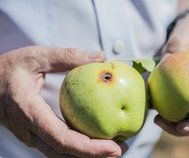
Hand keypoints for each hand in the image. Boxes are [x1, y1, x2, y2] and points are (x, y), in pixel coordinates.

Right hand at [0, 46, 127, 157]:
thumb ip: (67, 56)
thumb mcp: (35, 56)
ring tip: (113, 147)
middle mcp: (29, 130)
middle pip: (64, 153)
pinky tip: (94, 140)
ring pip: (61, 154)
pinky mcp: (36, 134)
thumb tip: (100, 57)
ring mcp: (31, 135)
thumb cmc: (8, 69)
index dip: (88, 148)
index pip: (61, 138)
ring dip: (87, 155)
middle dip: (94, 156)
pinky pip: (58, 147)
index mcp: (28, 111)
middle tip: (121, 148)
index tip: (112, 148)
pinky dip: (78, 148)